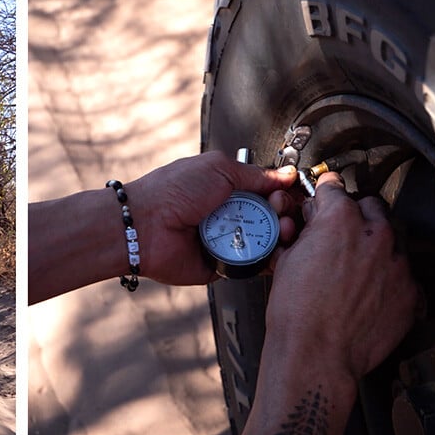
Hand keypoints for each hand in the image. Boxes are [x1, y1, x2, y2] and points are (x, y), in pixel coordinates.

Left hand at [127, 150, 296, 284]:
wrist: (144, 225)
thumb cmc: (171, 191)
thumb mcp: (217, 168)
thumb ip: (254, 174)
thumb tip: (283, 175)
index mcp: (227, 189)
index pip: (267, 192)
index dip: (282, 193)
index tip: (289, 193)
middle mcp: (228, 215)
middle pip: (273, 218)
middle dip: (285, 214)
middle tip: (281, 212)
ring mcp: (227, 241)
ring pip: (268, 243)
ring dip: (281, 236)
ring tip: (282, 231)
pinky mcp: (223, 266)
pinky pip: (253, 266)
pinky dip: (267, 261)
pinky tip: (275, 252)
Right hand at [267, 172, 417, 382]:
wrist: (316, 354)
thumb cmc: (297, 313)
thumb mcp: (286, 260)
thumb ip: (305, 233)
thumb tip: (310, 226)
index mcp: (339, 221)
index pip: (334, 188)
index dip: (323, 195)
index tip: (324, 198)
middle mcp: (374, 235)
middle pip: (369, 206)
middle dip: (353, 217)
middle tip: (337, 236)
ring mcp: (396, 263)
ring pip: (389, 239)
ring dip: (372, 246)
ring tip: (351, 269)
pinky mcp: (410, 290)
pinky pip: (400, 273)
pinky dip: (385, 278)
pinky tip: (364, 292)